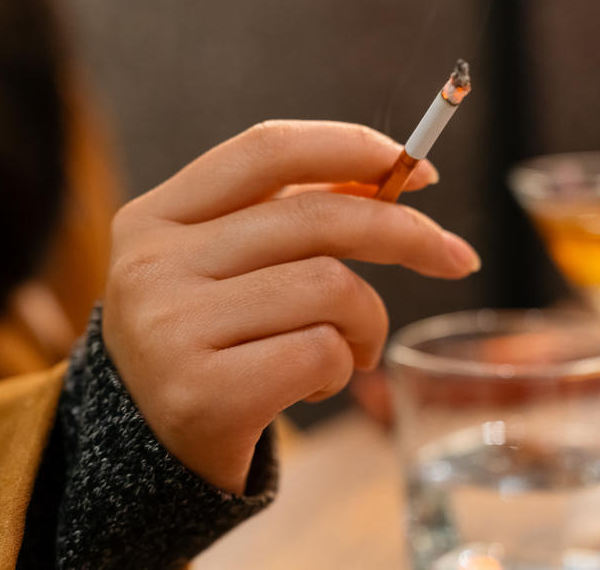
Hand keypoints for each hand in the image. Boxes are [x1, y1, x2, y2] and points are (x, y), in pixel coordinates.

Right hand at [102, 120, 479, 493]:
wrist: (148, 450)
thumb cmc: (211, 343)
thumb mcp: (228, 265)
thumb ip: (293, 217)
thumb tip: (394, 175)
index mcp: (156, 216)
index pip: (268, 151)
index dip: (354, 148)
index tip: (418, 171)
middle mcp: (152, 265)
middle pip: (317, 219)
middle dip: (407, 233)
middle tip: (452, 257)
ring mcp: (172, 329)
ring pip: (330, 287)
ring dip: (368, 321)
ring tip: (354, 348)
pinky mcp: (204, 394)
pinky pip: (322, 353)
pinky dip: (341, 368)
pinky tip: (314, 385)